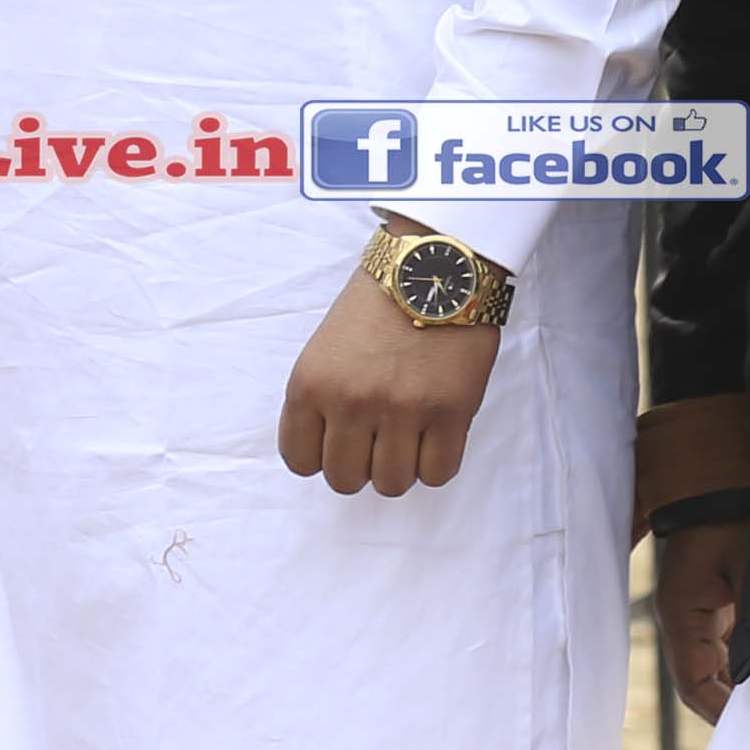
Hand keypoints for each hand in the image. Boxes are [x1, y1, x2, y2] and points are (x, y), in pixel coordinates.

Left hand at [280, 261, 499, 496]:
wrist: (433, 266)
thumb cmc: (378, 304)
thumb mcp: (324, 348)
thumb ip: (321, 400)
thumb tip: (328, 452)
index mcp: (310, 384)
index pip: (300, 462)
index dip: (320, 458)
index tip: (337, 442)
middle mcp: (350, 402)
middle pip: (345, 480)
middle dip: (360, 466)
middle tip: (376, 439)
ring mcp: (401, 410)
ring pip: (392, 484)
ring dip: (400, 467)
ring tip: (407, 436)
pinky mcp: (450, 412)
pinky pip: (438, 473)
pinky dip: (436, 463)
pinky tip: (434, 436)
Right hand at [656, 518, 749, 721]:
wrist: (717, 478)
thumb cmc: (736, 521)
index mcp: (681, 615)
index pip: (692, 683)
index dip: (720, 712)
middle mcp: (681, 619)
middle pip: (699, 680)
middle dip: (729, 705)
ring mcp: (693, 611)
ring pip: (710, 665)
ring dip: (736, 685)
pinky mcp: (709, 602)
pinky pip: (721, 645)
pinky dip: (741, 663)